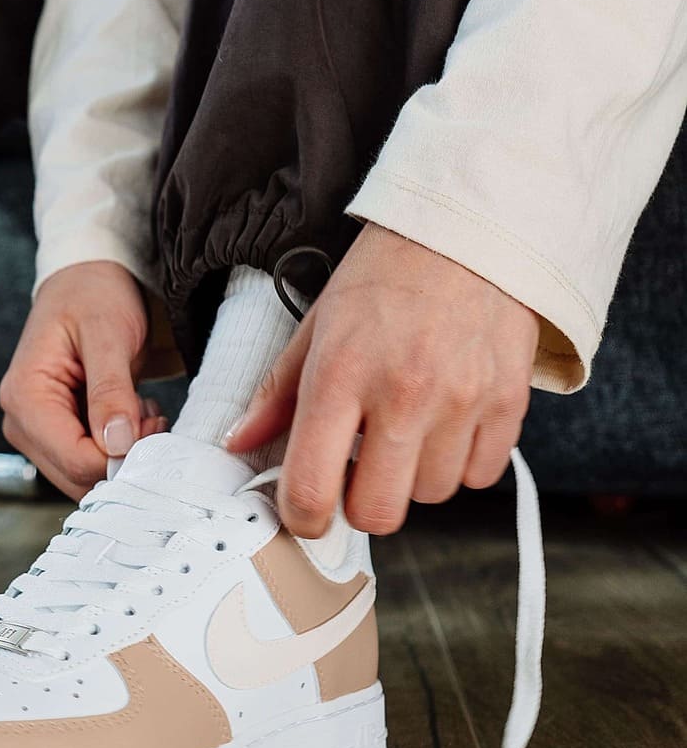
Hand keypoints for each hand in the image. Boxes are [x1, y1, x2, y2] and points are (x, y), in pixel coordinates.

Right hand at [0, 260, 168, 497]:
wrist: (84, 280)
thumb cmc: (92, 296)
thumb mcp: (108, 334)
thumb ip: (111, 391)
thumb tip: (117, 443)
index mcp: (24, 396)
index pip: (74, 458)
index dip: (121, 455)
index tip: (154, 424)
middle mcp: (20, 421)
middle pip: (76, 475)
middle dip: (123, 457)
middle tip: (153, 417)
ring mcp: (34, 430)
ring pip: (83, 475)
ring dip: (121, 454)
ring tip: (141, 410)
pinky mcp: (53, 433)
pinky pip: (87, 461)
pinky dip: (116, 448)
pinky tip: (130, 414)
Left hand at [227, 225, 538, 537]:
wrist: (469, 231)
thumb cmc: (386, 275)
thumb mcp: (318, 324)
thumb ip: (279, 392)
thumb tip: (239, 441)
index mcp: (341, 374)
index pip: (312, 487)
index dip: (302, 517)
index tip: (304, 510)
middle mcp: (402, 395)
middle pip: (377, 512)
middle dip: (361, 502)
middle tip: (359, 468)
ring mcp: (461, 402)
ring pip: (432, 496)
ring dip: (414, 477)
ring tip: (407, 427)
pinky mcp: (508, 403)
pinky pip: (480, 475)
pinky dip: (462, 462)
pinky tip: (448, 422)